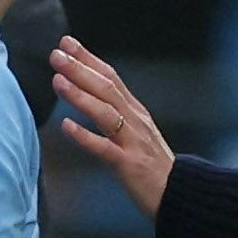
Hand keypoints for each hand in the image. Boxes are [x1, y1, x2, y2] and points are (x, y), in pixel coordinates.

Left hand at [49, 36, 175, 220]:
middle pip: (107, 88)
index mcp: (136, 111)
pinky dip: (85, 136)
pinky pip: (104, 149)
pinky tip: (66, 126)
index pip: (111, 77)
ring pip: (105, 113)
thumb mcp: (137, 132)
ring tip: (58, 80)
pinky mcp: (129, 165)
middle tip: (57, 54)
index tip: (67, 43)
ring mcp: (133, 142)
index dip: (89, 58)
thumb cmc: (154, 166)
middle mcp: (135, 121)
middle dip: (80, 69)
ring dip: (80, 95)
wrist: (181, 194)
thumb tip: (91, 94)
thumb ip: (117, 113)